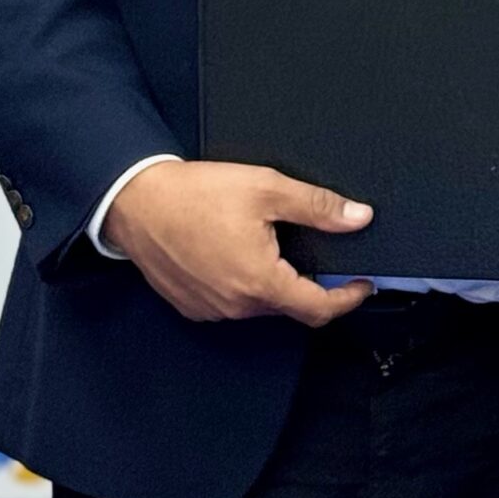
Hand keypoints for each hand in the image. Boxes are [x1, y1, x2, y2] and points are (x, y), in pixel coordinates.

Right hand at [102, 160, 373, 326]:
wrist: (135, 202)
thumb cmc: (195, 194)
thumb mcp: (266, 188)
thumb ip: (317, 206)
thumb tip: (358, 218)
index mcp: (260, 281)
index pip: (318, 309)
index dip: (347, 299)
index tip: (363, 285)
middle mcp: (236, 305)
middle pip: (290, 305)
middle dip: (311, 284)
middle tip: (321, 254)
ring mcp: (212, 309)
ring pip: (260, 304)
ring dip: (275, 283)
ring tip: (274, 245)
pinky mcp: (192, 305)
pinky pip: (231, 302)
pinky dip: (245, 284)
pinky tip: (240, 253)